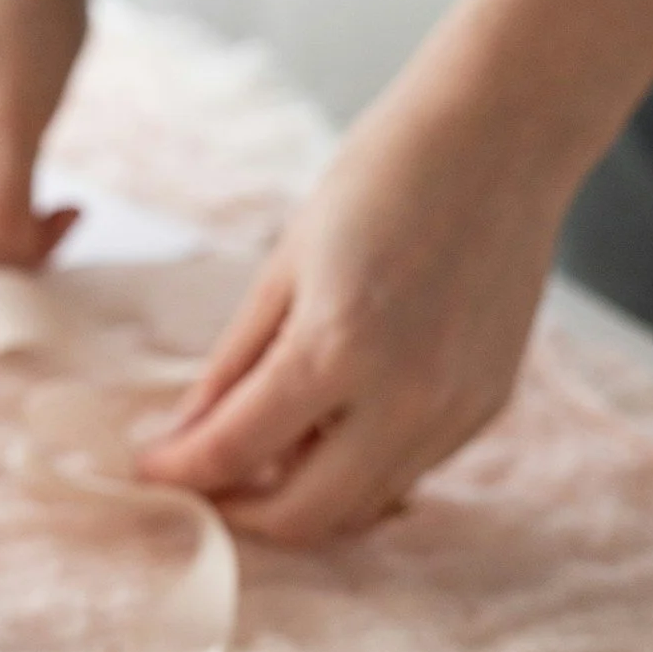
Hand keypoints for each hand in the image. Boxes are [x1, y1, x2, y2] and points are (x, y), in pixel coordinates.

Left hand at [137, 83, 572, 542]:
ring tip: (267, 448)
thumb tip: (188, 434)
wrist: (503, 136)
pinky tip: (336, 421)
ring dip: (305, 497)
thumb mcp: (284, 266)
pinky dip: (361, 468)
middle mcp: (404, 398)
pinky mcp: (488, 407)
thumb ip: (235, 364)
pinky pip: (409, 470)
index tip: (150, 469)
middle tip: (204, 485)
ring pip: (363, 507)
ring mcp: (455, 410)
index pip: (235, 451)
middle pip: (304, 515)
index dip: (180, 472)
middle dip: (241, 512)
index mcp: (337, 349)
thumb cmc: (382, 178)